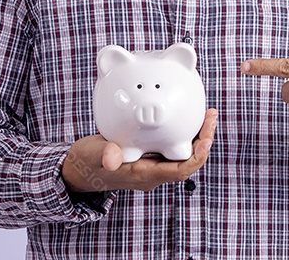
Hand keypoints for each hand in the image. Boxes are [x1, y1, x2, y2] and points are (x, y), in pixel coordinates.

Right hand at [62, 108, 217, 192]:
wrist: (78, 171)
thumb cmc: (86, 164)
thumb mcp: (92, 157)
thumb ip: (104, 156)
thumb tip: (112, 156)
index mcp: (145, 175)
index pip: (180, 170)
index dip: (197, 155)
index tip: (206, 137)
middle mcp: (153, 172)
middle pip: (188, 160)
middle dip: (203, 140)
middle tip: (210, 116)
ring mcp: (151, 164)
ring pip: (181, 152)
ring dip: (195, 135)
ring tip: (205, 113)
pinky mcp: (147, 155)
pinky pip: (170, 145)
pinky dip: (180, 131)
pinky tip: (182, 114)